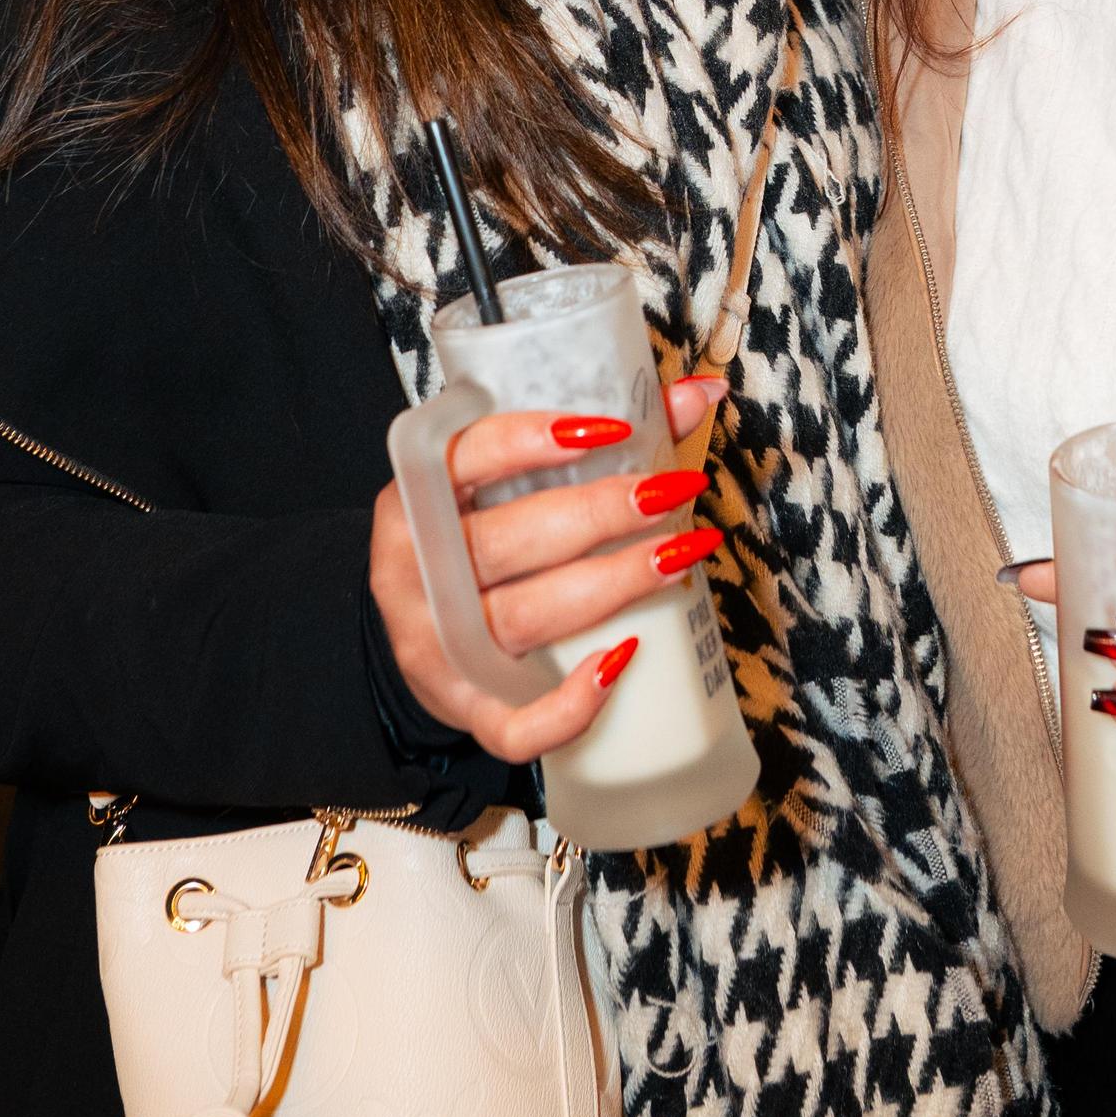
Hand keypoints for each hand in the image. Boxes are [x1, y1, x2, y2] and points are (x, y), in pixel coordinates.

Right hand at [370, 375, 724, 764]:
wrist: (424, 637)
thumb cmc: (477, 542)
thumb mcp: (506, 486)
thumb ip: (594, 437)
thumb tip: (701, 393)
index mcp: (414, 502)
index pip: (464, 459)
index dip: (532, 440)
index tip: (611, 430)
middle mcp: (416, 576)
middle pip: (508, 542)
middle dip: (598, 514)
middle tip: (671, 490)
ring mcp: (438, 649)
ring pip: (525, 619)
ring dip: (611, 585)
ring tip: (681, 553)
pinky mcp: (466, 708)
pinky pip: (515, 724)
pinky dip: (569, 704)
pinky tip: (623, 661)